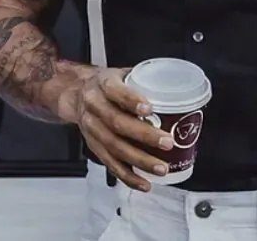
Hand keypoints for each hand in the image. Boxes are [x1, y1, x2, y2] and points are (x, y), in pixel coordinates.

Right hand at [62, 67, 173, 190]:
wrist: (77, 94)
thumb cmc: (108, 85)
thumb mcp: (123, 73)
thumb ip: (145, 81)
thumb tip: (179, 91)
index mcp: (103, 84)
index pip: (115, 91)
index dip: (131, 100)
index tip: (149, 109)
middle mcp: (94, 106)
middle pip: (116, 123)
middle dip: (144, 135)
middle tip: (167, 142)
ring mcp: (92, 128)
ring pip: (114, 147)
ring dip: (139, 160)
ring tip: (161, 168)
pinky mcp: (94, 146)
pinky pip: (110, 164)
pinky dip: (128, 176)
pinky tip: (144, 183)